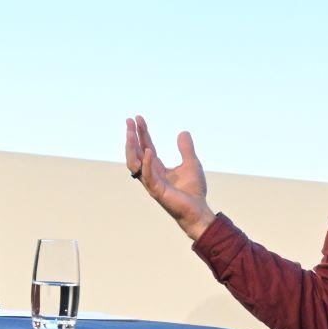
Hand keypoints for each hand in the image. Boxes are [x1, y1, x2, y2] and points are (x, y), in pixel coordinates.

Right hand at [126, 115, 213, 239]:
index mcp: (157, 168)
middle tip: (129, 120)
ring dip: (132, 147)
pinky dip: (147, 164)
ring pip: (135, 164)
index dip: (141, 133)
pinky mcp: (157, 191)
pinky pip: (148, 176)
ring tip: (132, 133)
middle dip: (132, 136)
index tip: (137, 118)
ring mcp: (152, 183)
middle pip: (136, 152)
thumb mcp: (191, 163)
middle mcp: (151, 174)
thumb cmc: (193, 191)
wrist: (198, 210)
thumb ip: (186, 148)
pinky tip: (149, 151)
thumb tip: (183, 132)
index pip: (146, 147)